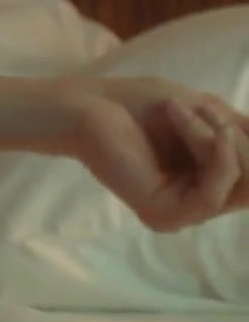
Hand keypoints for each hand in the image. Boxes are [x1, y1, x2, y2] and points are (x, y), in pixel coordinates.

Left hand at [67, 76, 248, 231]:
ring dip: (220, 135)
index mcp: (210, 184)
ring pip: (242, 182)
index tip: (242, 127)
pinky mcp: (165, 216)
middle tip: (208, 110)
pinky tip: (184, 120)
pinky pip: (216, 187)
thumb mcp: (212, 116)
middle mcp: (198, 204)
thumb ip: (246, 137)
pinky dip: (209, 146)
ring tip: (185, 110)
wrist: (88, 105)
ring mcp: (182, 214)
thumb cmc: (142, 105)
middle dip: (244, 141)